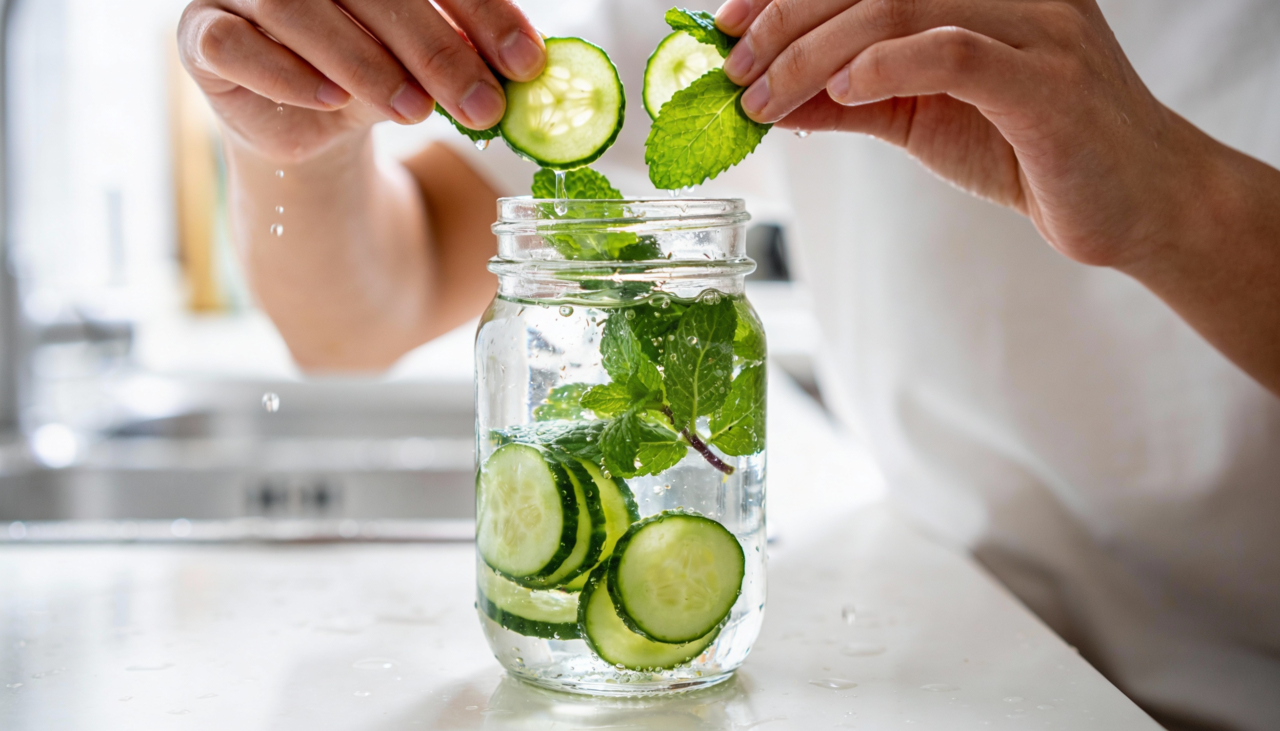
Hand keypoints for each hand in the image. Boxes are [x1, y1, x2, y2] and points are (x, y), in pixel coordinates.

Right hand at [178, 0, 544, 162]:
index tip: (524, 62)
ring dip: (364, 62)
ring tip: (414, 109)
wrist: (309, 126)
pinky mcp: (203, 34)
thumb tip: (528, 66)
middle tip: (480, 102)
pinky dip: (287, 75)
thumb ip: (466, 50)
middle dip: (433, 46)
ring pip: (297, 8)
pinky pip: (233, 45)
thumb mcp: (429, 60)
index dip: (481, 11)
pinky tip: (333, 103)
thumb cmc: (376, 74)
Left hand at [714, 0, 1206, 267]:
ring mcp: (1037, 28)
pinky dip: (886, 65)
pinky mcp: (1050, 83)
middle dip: (786, 22)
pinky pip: (954, 52)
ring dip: (813, 54)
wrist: (1134, 204)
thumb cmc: (1029, 153)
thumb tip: (768, 97)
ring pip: (899, 10)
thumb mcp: (922, 118)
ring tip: (762, 97)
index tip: (727, 24)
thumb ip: (852, 101)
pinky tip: (840, 90)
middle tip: (732, 69)